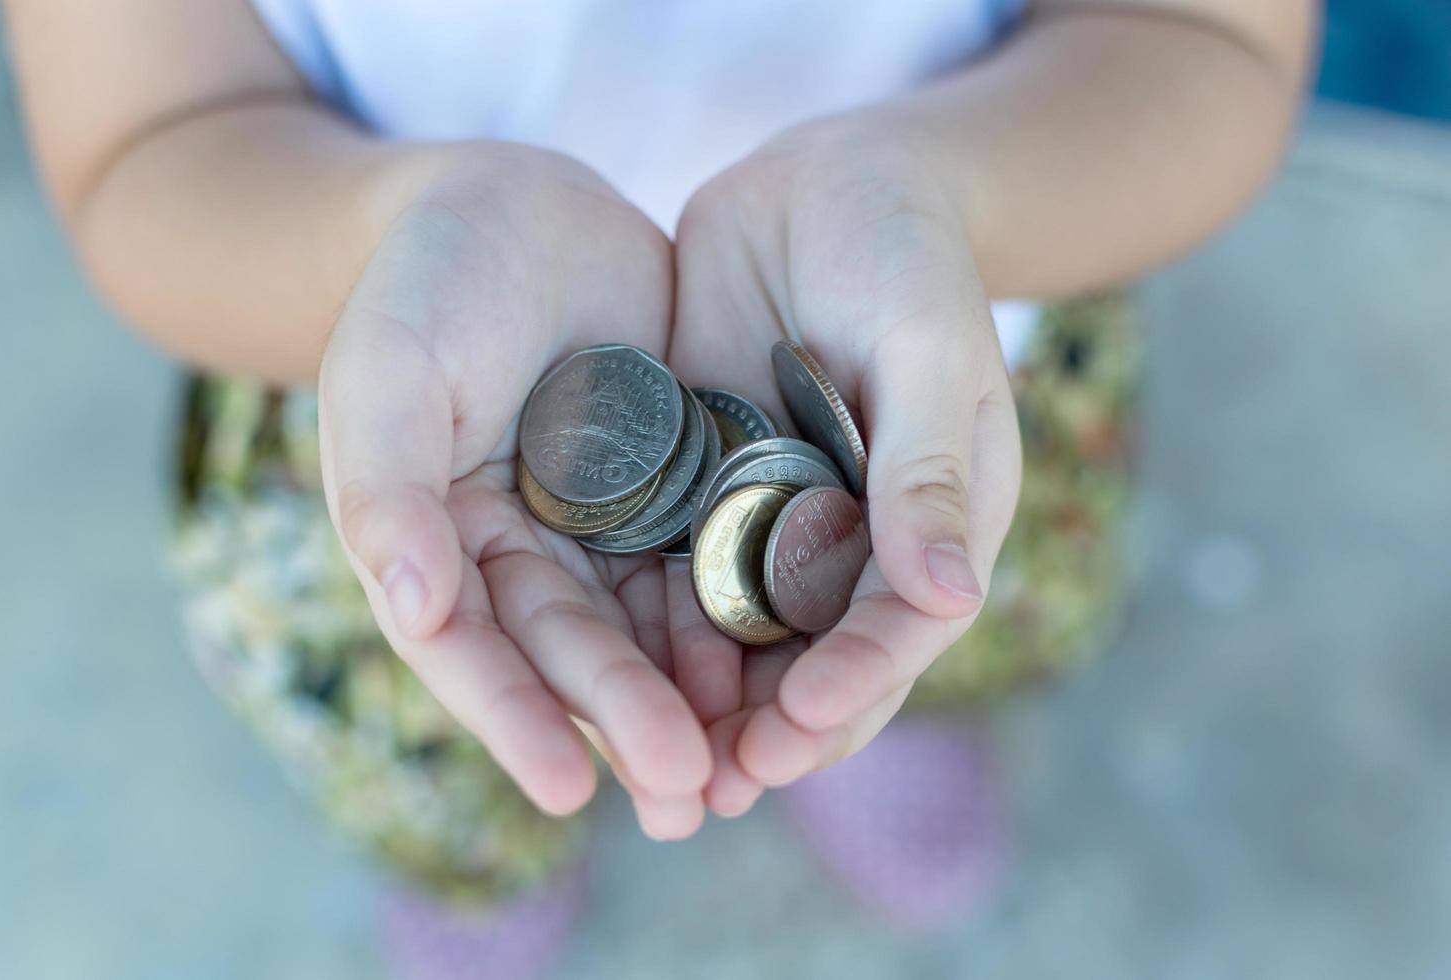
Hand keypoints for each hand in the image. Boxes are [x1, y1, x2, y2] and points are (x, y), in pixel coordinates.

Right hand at [318, 145, 713, 836]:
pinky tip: (780, 668)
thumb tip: (410, 610)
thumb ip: (386, 484)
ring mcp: (597, 523)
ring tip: (741, 772)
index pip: (467, 646)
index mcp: (433, 539)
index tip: (570, 788)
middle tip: (686, 793)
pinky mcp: (669, 488)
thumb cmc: (430, 277)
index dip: (515, 716)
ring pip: (645, 625)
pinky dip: (733, 616)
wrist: (519, 198)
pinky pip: (704, 560)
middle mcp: (516, 549)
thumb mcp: (389, 366)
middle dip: (626, 720)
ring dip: (689, 698)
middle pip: (571, 649)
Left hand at [665, 121, 1022, 813]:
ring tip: (654, 772)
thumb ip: (927, 468)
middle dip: (769, 732)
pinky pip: (682, 575)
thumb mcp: (926, 349)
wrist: (828, 183)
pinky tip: (606, 677)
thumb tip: (952, 601)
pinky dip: (655, 633)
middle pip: (818, 660)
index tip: (790, 727)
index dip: (852, 685)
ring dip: (704, 707)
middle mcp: (858, 542)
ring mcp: (781, 521)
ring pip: (745, 638)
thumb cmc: (905, 255)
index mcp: (935, 523)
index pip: (899, 629)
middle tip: (711, 793)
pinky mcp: (712, 491)